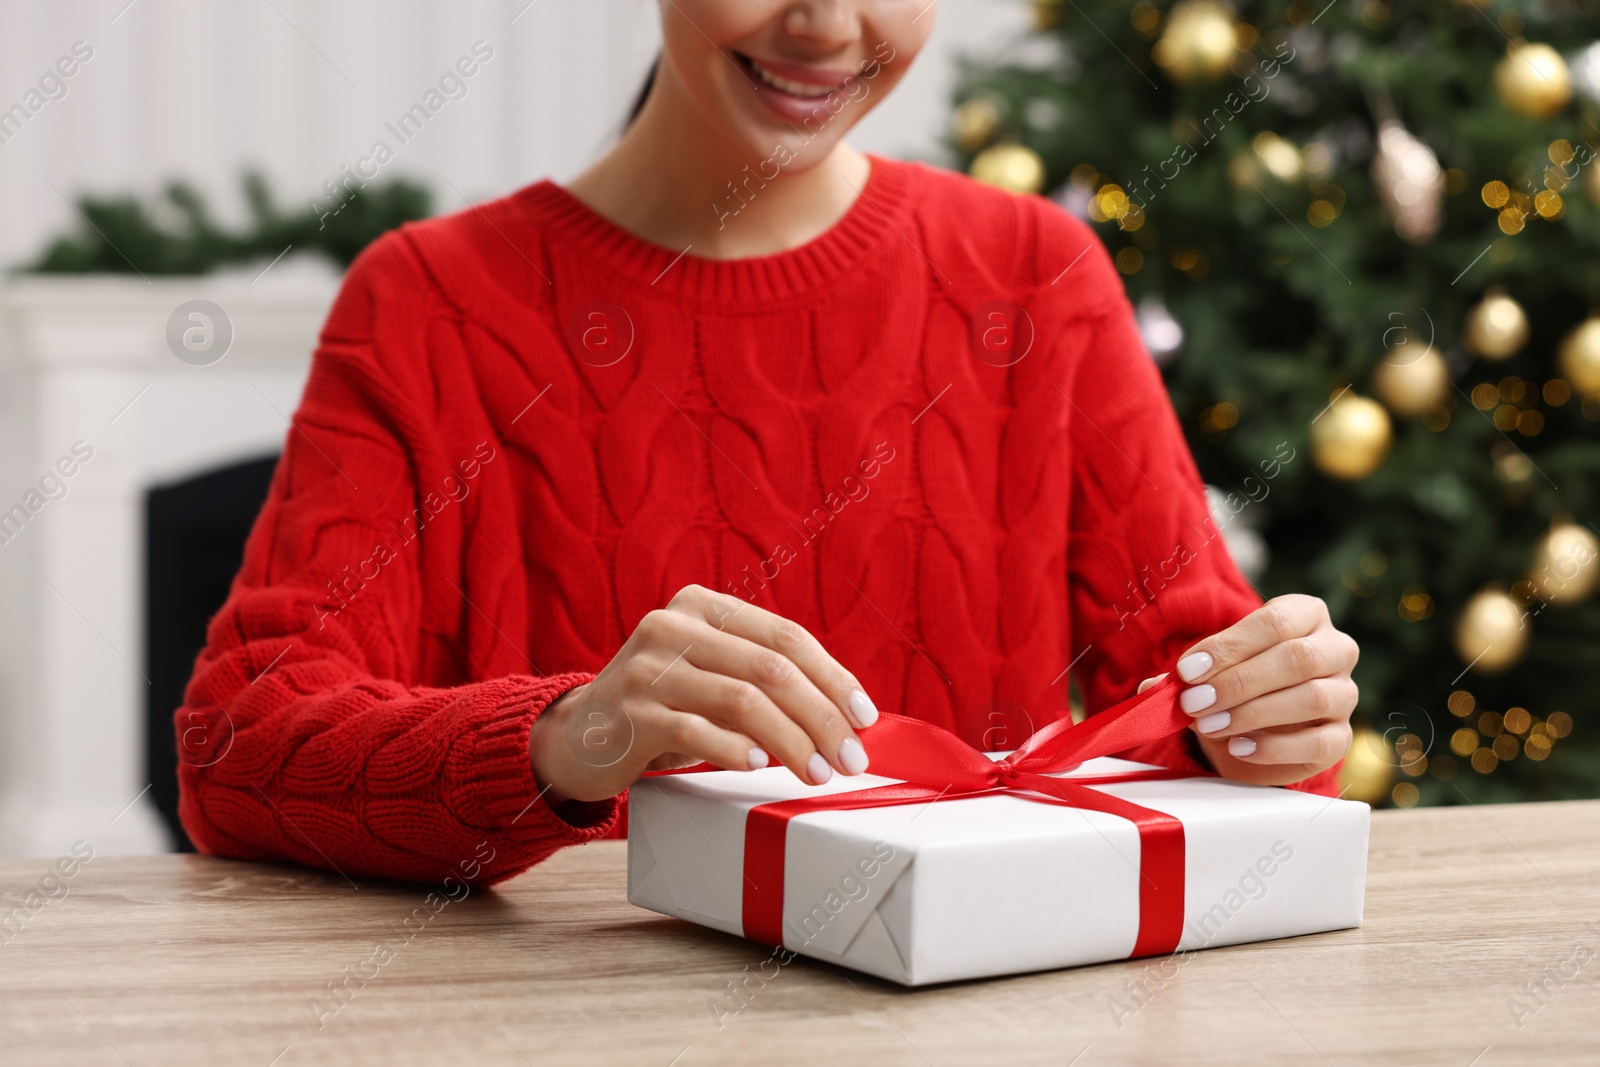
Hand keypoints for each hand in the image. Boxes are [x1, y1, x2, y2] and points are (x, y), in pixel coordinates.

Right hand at [529, 585, 877, 802]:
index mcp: (702, 606)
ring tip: (817, 773)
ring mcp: (647, 668)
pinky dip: (736, 750)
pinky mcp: (629, 712)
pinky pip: (696, 731)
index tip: (865, 718)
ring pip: (742, 700)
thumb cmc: (663, 709)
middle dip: (822, 718)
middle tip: (850, 759)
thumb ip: (762, 680)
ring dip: (792, 742)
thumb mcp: (710, 677)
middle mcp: (673, 626)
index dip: (832, 678)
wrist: (577, 738)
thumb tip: (846, 717)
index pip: (785, 637)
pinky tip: (759, 768)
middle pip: (771, 669)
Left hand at [1137, 594, 1357, 785]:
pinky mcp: (1342, 737)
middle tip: (1194, 702)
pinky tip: (1238, 746)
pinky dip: (1275, 746)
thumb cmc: (1237, 680)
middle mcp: (1336, 649)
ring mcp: (1345, 694)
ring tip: (1210, 725)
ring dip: (1253, 712)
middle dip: (1238, 682)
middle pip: (1297, 659)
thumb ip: (1186, 674)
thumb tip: (1152, 688)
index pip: (1276, 622)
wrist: (1260, 724)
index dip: (1229, 646)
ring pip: (1314, 698)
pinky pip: (1321, 742)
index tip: (1187, 670)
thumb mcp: (1213, 668)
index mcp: (1306, 615)